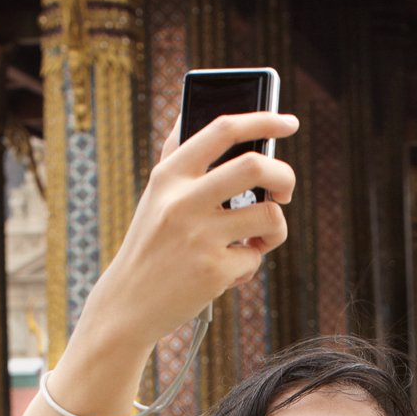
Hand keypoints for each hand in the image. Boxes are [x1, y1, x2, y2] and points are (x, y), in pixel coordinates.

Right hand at [87, 110, 297, 350]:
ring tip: (258, 239)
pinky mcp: (213, 271)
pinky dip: (250, 264)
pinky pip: (255, 257)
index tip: (288, 121)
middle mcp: (183, 200)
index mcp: (170, 175)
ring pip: (269, 215)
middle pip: (256, 166)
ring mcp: (199, 236)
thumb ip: (178, 158)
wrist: (127, 303)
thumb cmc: (150, 247)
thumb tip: (194, 112)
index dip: (263, 119)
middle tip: (285, 191)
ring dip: (276, 229)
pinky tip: (228, 272)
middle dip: (285, 177)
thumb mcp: (156, 196)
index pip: (223, 130)